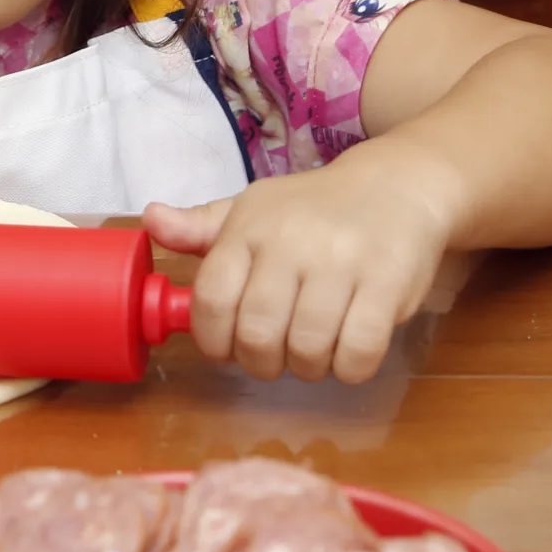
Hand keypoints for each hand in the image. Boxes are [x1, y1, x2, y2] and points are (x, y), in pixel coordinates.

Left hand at [144, 145, 458, 383]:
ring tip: (315, 349)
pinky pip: (358, 353)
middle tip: (277, 354)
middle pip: (258, 336)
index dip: (214, 341)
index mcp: (250, 227)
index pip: (211, 301)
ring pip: (307, 351)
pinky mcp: (388, 284)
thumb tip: (151, 219)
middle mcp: (292, 242)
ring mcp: (342, 263)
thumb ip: (201, 227)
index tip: (228, 347)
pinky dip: (349, 367)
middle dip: (262, 362)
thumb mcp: (255, 209)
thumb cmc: (316, 208)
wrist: (400, 184)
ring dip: (308, 367)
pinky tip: (349, 349)